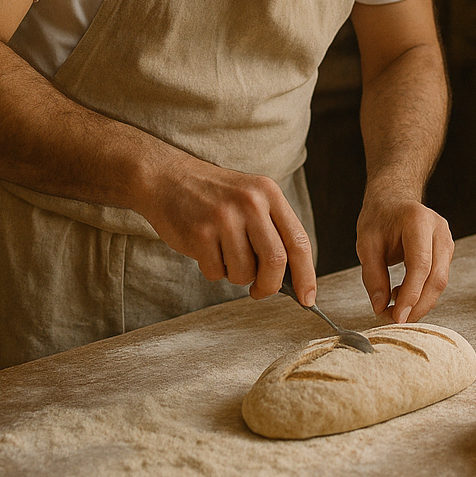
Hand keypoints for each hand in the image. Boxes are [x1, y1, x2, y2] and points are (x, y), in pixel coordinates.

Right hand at [138, 155, 315, 303]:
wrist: (168, 178)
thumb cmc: (215, 197)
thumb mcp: (251, 198)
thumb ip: (272, 230)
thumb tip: (291, 279)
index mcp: (270, 193)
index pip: (298, 241)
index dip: (306, 275)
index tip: (307, 299)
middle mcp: (251, 202)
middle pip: (275, 261)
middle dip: (270, 285)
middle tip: (260, 291)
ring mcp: (224, 217)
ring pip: (244, 272)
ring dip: (236, 276)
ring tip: (225, 256)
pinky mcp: (199, 233)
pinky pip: (216, 272)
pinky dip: (214, 271)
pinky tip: (207, 250)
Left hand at [356, 189, 454, 323]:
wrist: (393, 199)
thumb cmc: (379, 217)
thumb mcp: (366, 243)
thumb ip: (372, 276)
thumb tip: (380, 307)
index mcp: (418, 221)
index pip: (420, 265)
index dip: (411, 295)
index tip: (397, 317)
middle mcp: (439, 230)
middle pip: (436, 277)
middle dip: (417, 306)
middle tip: (395, 320)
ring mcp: (446, 240)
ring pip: (440, 281)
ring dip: (420, 302)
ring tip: (393, 307)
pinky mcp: (446, 251)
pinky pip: (438, 278)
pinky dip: (422, 293)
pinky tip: (402, 293)